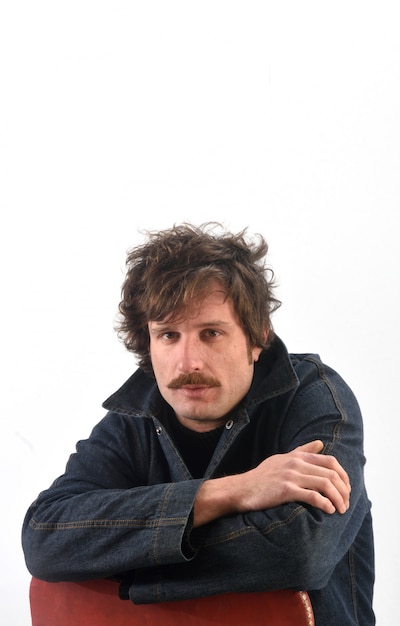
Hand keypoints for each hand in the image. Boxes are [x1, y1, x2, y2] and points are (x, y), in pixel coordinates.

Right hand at [193, 440, 350, 526]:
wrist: (241, 489)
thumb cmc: (262, 476)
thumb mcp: (282, 458)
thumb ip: (302, 451)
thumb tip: (320, 444)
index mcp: (297, 456)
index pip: (330, 462)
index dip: (343, 476)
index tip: (346, 490)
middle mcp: (296, 463)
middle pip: (331, 474)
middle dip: (343, 490)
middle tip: (346, 504)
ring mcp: (291, 476)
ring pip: (325, 484)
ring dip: (338, 499)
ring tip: (340, 510)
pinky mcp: (285, 490)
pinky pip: (312, 496)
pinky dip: (325, 504)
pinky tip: (328, 511)